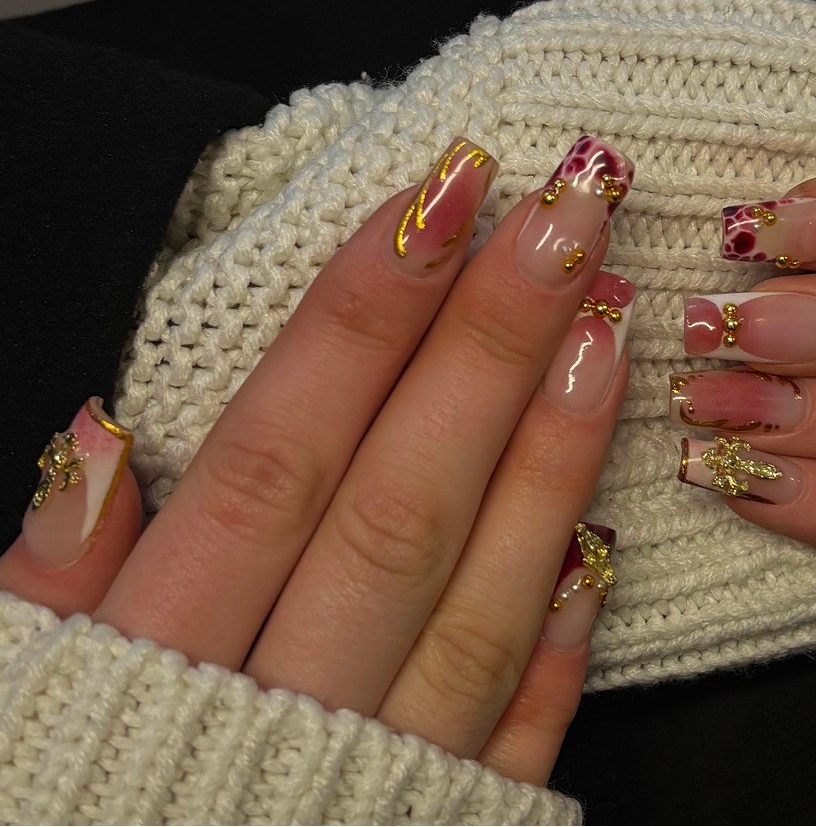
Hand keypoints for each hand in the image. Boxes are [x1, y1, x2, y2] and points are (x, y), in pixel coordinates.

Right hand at [0, 136, 635, 784]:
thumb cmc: (70, 795)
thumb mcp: (15, 691)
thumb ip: (53, 576)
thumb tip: (99, 434)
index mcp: (161, 655)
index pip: (282, 449)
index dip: (365, 316)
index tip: (441, 194)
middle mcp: (283, 705)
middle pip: (398, 497)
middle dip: (486, 347)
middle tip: (566, 219)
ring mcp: (378, 774)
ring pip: (477, 597)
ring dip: (549, 461)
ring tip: (608, 331)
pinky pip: (512, 737)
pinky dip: (561, 642)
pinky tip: (609, 539)